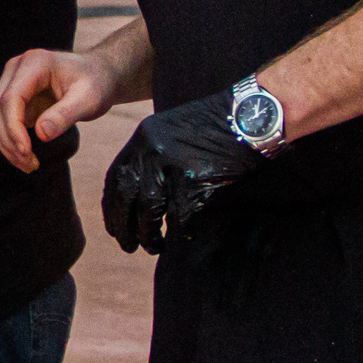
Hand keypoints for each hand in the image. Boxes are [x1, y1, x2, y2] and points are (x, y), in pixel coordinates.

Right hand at [0, 47, 116, 172]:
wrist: (99, 76)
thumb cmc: (96, 83)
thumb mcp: (89, 98)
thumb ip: (66, 114)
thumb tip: (41, 134)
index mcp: (34, 63)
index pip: (11, 98)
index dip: (14, 128)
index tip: (26, 152)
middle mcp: (16, 69)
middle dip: (9, 140)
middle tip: (30, 164)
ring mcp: (12, 82)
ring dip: (6, 144)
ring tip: (29, 164)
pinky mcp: (13, 97)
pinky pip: (1, 122)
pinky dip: (9, 141)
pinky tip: (25, 156)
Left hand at [99, 87, 262, 253]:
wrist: (250, 116)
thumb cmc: (217, 126)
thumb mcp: (174, 131)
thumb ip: (153, 156)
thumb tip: (138, 196)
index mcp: (144, 137)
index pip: (116, 178)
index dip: (112, 206)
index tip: (114, 226)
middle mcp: (152, 149)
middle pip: (127, 197)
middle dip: (123, 227)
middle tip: (127, 247)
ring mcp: (172, 163)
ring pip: (149, 210)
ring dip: (148, 234)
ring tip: (154, 247)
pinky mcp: (194, 179)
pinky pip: (181, 215)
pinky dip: (182, 231)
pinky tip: (186, 237)